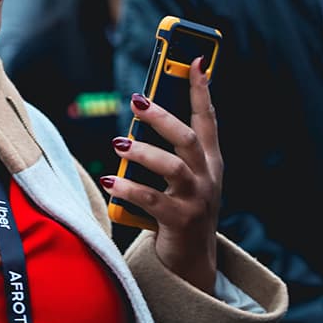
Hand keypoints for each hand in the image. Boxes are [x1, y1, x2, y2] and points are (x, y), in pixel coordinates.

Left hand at [103, 65, 221, 291]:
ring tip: (119, 145)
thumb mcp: (184, 178)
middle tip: (136, 101)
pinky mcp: (180, 221)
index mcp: (210, 162)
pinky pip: (152, 200)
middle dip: (163, 118)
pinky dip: (129, 189)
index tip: (196, 61)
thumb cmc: (182, 210)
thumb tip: (139, 116)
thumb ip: (170, 151)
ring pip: (173, 167)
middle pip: (187, 139)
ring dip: (143, 153)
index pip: (208, 119)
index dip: (202, 90)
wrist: (193, 261)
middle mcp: (207, 177)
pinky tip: (111, 182)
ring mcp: (196, 200)